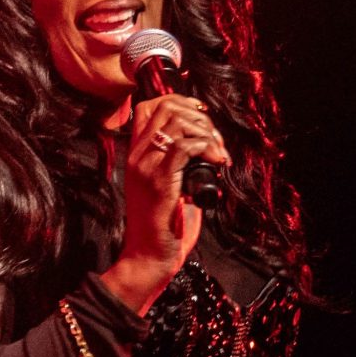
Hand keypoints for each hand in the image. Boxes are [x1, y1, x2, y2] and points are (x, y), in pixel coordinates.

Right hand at [101, 95, 230, 313]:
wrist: (149, 255)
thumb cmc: (163, 224)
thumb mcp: (168, 185)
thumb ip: (178, 162)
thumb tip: (207, 144)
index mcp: (136, 154)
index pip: (147, 106)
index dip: (178, 101)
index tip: (201, 116)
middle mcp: (137, 155)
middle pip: (165, 107)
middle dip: (199, 116)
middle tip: (216, 141)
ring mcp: (146, 166)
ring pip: (177, 122)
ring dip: (206, 132)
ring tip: (218, 153)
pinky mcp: (160, 181)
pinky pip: (185, 147)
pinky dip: (207, 148)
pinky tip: (218, 162)